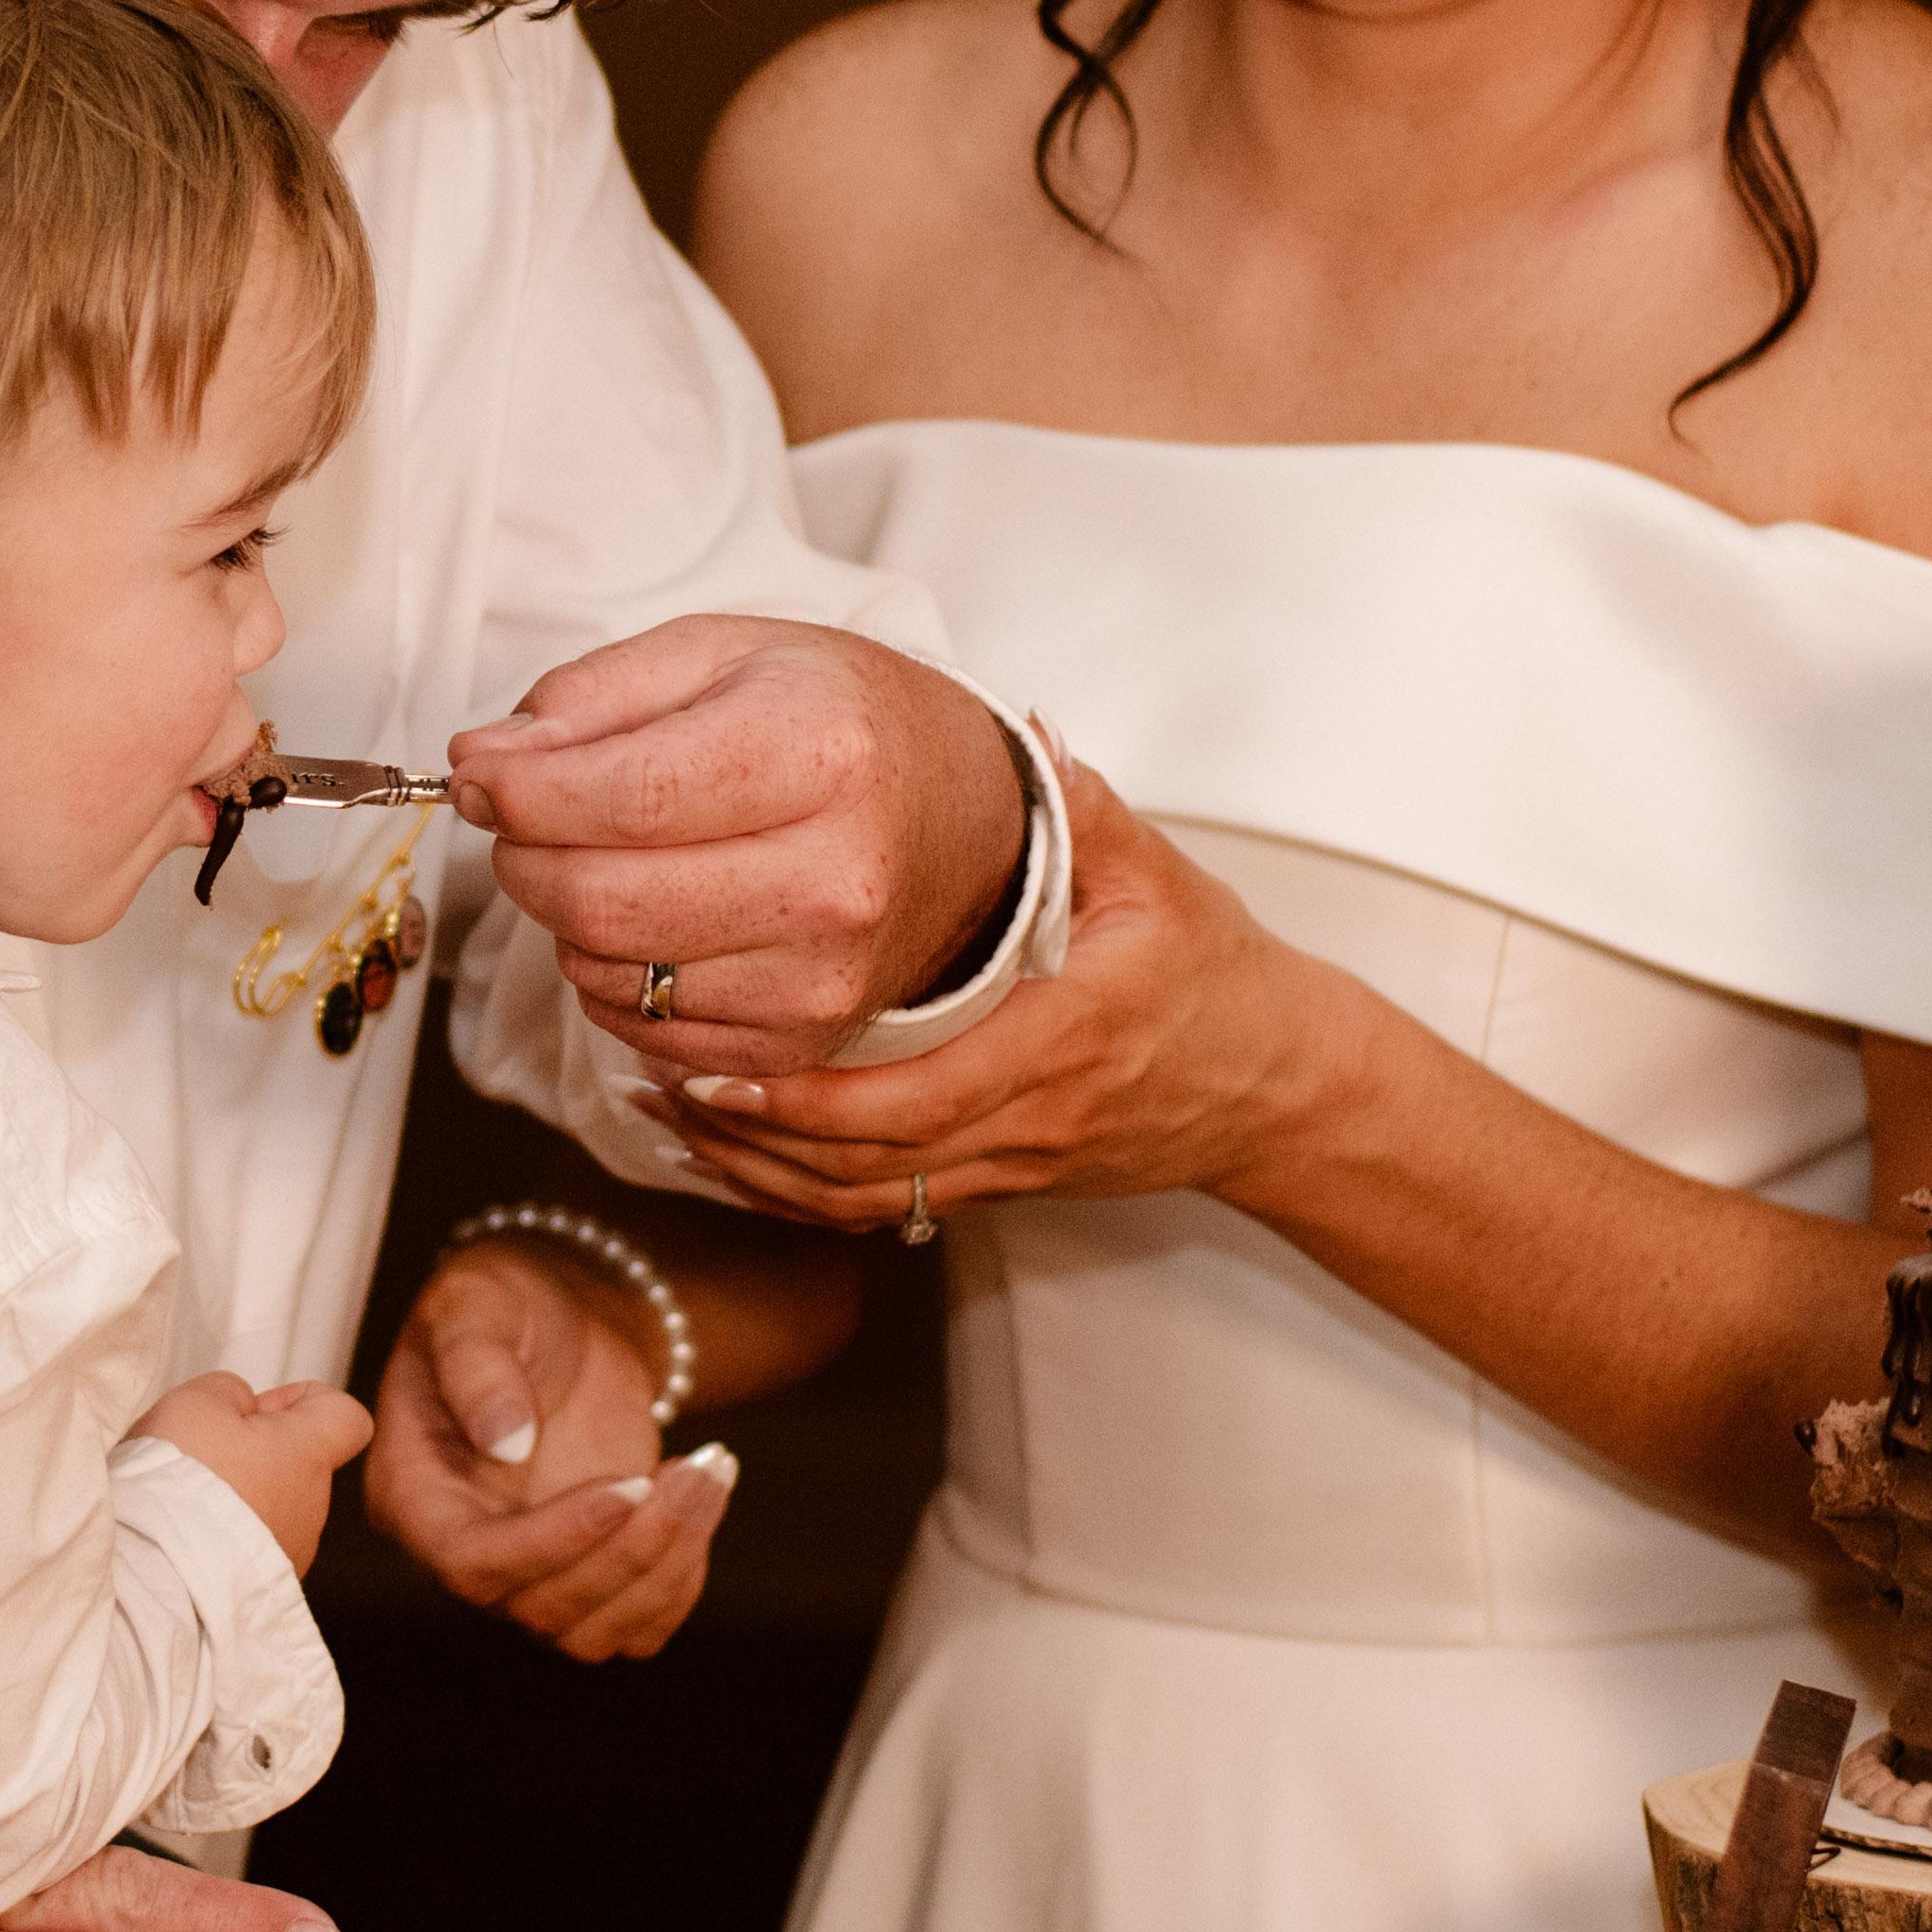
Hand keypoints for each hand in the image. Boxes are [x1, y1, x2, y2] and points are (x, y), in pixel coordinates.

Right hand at [131, 1371, 373, 1573]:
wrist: (158, 1570)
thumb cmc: (183, 1485)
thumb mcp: (198, 1403)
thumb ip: (230, 1391)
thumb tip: (239, 1404)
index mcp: (307, 1455)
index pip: (347, 1417)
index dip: (306, 1401)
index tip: (262, 1407)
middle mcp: (310, 1507)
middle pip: (296, 1464)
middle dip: (253, 1452)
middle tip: (203, 1453)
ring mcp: (289, 1553)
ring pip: (271, 1508)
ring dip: (235, 1497)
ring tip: (185, 1499)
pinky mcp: (261, 1588)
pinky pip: (248, 1550)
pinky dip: (222, 1538)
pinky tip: (185, 1534)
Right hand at [362, 1237, 732, 1660]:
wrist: (563, 1316)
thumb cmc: (503, 1301)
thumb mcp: (475, 1302)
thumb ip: (475, 1363)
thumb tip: (504, 1439)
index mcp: (414, 1494)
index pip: (470, 1562)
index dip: (551, 1542)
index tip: (626, 1486)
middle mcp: (465, 1548)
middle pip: (541, 1607)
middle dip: (629, 1550)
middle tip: (695, 1467)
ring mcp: (529, 1571)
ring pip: (593, 1632)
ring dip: (665, 1566)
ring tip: (708, 1472)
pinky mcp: (589, 1574)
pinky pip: (637, 1628)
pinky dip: (681, 1582)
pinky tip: (702, 1500)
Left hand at [446, 617, 1025, 1082]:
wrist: (961, 819)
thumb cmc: (831, 720)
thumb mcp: (722, 654)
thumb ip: (590, 697)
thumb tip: (478, 765)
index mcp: (819, 752)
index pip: (618, 797)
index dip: (515, 791)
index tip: (479, 775)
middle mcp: (834, 877)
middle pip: (599, 898)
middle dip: (525, 856)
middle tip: (522, 819)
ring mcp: (822, 976)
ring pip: (607, 970)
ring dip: (567, 917)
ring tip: (605, 860)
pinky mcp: (800, 1043)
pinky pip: (643, 1029)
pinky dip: (612, 976)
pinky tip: (651, 920)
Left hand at [657, 755, 1334, 1228]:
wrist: (1277, 1085)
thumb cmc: (1215, 972)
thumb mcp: (1161, 876)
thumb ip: (1082, 808)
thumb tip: (1023, 726)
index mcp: (1061, 1043)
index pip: (920, 1100)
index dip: (812, 1102)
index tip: (721, 1070)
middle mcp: (1030, 1120)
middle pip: (870, 1165)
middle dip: (752, 1140)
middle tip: (653, 1080)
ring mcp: (1014, 1164)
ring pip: (867, 1199)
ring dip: (759, 1172)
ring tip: (665, 1114)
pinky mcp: (1001, 1183)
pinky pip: (887, 1206)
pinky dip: (797, 1191)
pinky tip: (728, 1152)